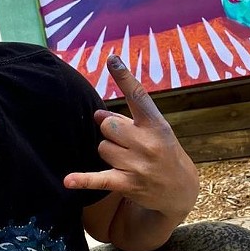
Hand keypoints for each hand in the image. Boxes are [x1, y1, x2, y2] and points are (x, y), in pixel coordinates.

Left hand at [64, 55, 198, 226]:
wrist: (180, 190)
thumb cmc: (164, 154)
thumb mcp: (155, 133)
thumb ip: (127, 121)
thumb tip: (97, 115)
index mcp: (157, 125)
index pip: (138, 96)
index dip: (124, 77)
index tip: (112, 60)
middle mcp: (149, 143)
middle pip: (109, 126)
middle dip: (110, 132)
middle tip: (125, 141)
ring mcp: (138, 164)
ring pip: (102, 148)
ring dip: (109, 153)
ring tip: (126, 161)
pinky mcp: (127, 183)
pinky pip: (99, 178)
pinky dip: (83, 179)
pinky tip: (69, 181)